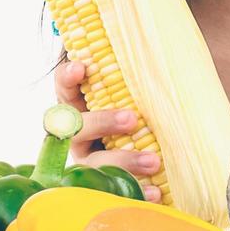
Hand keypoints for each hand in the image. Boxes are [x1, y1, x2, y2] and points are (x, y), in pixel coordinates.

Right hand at [54, 60, 161, 200]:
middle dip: (102, 122)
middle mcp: (77, 136)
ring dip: (123, 160)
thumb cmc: (146, 112)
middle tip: (132, 118)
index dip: (68, 78)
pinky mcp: (105, 187)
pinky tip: (155, 192)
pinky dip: (136, 191)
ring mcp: (88, 163)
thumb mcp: (140, 93)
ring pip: (95, 163)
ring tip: (154, 160)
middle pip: (78, 128)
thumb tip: (164, 39)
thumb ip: (139, 76)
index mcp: (80, 107)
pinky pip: (115, 191)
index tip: (83, 68)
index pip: (65, 88)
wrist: (160, 157)